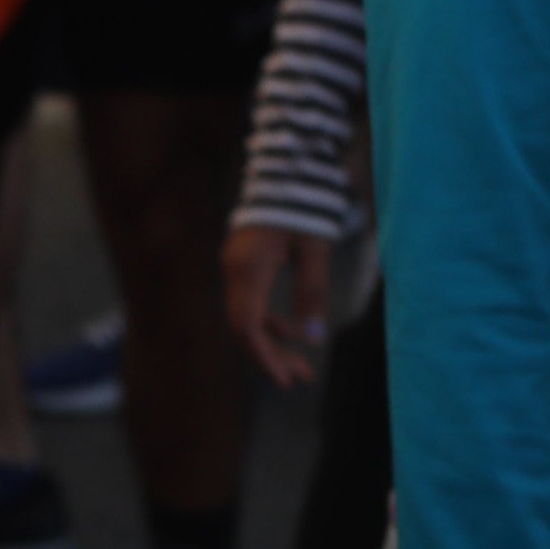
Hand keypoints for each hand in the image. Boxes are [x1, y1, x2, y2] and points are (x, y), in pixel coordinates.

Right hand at [224, 223, 337, 385]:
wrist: (286, 169)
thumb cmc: (303, 207)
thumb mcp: (315, 250)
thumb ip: (312, 292)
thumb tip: (312, 338)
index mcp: (248, 269)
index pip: (247, 326)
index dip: (265, 356)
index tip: (286, 379)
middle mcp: (234, 271)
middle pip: (245, 327)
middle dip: (273, 354)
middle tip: (303, 378)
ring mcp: (235, 266)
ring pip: (248, 316)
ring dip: (274, 340)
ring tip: (304, 363)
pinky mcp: (243, 263)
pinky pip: (251, 301)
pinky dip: (270, 320)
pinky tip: (294, 330)